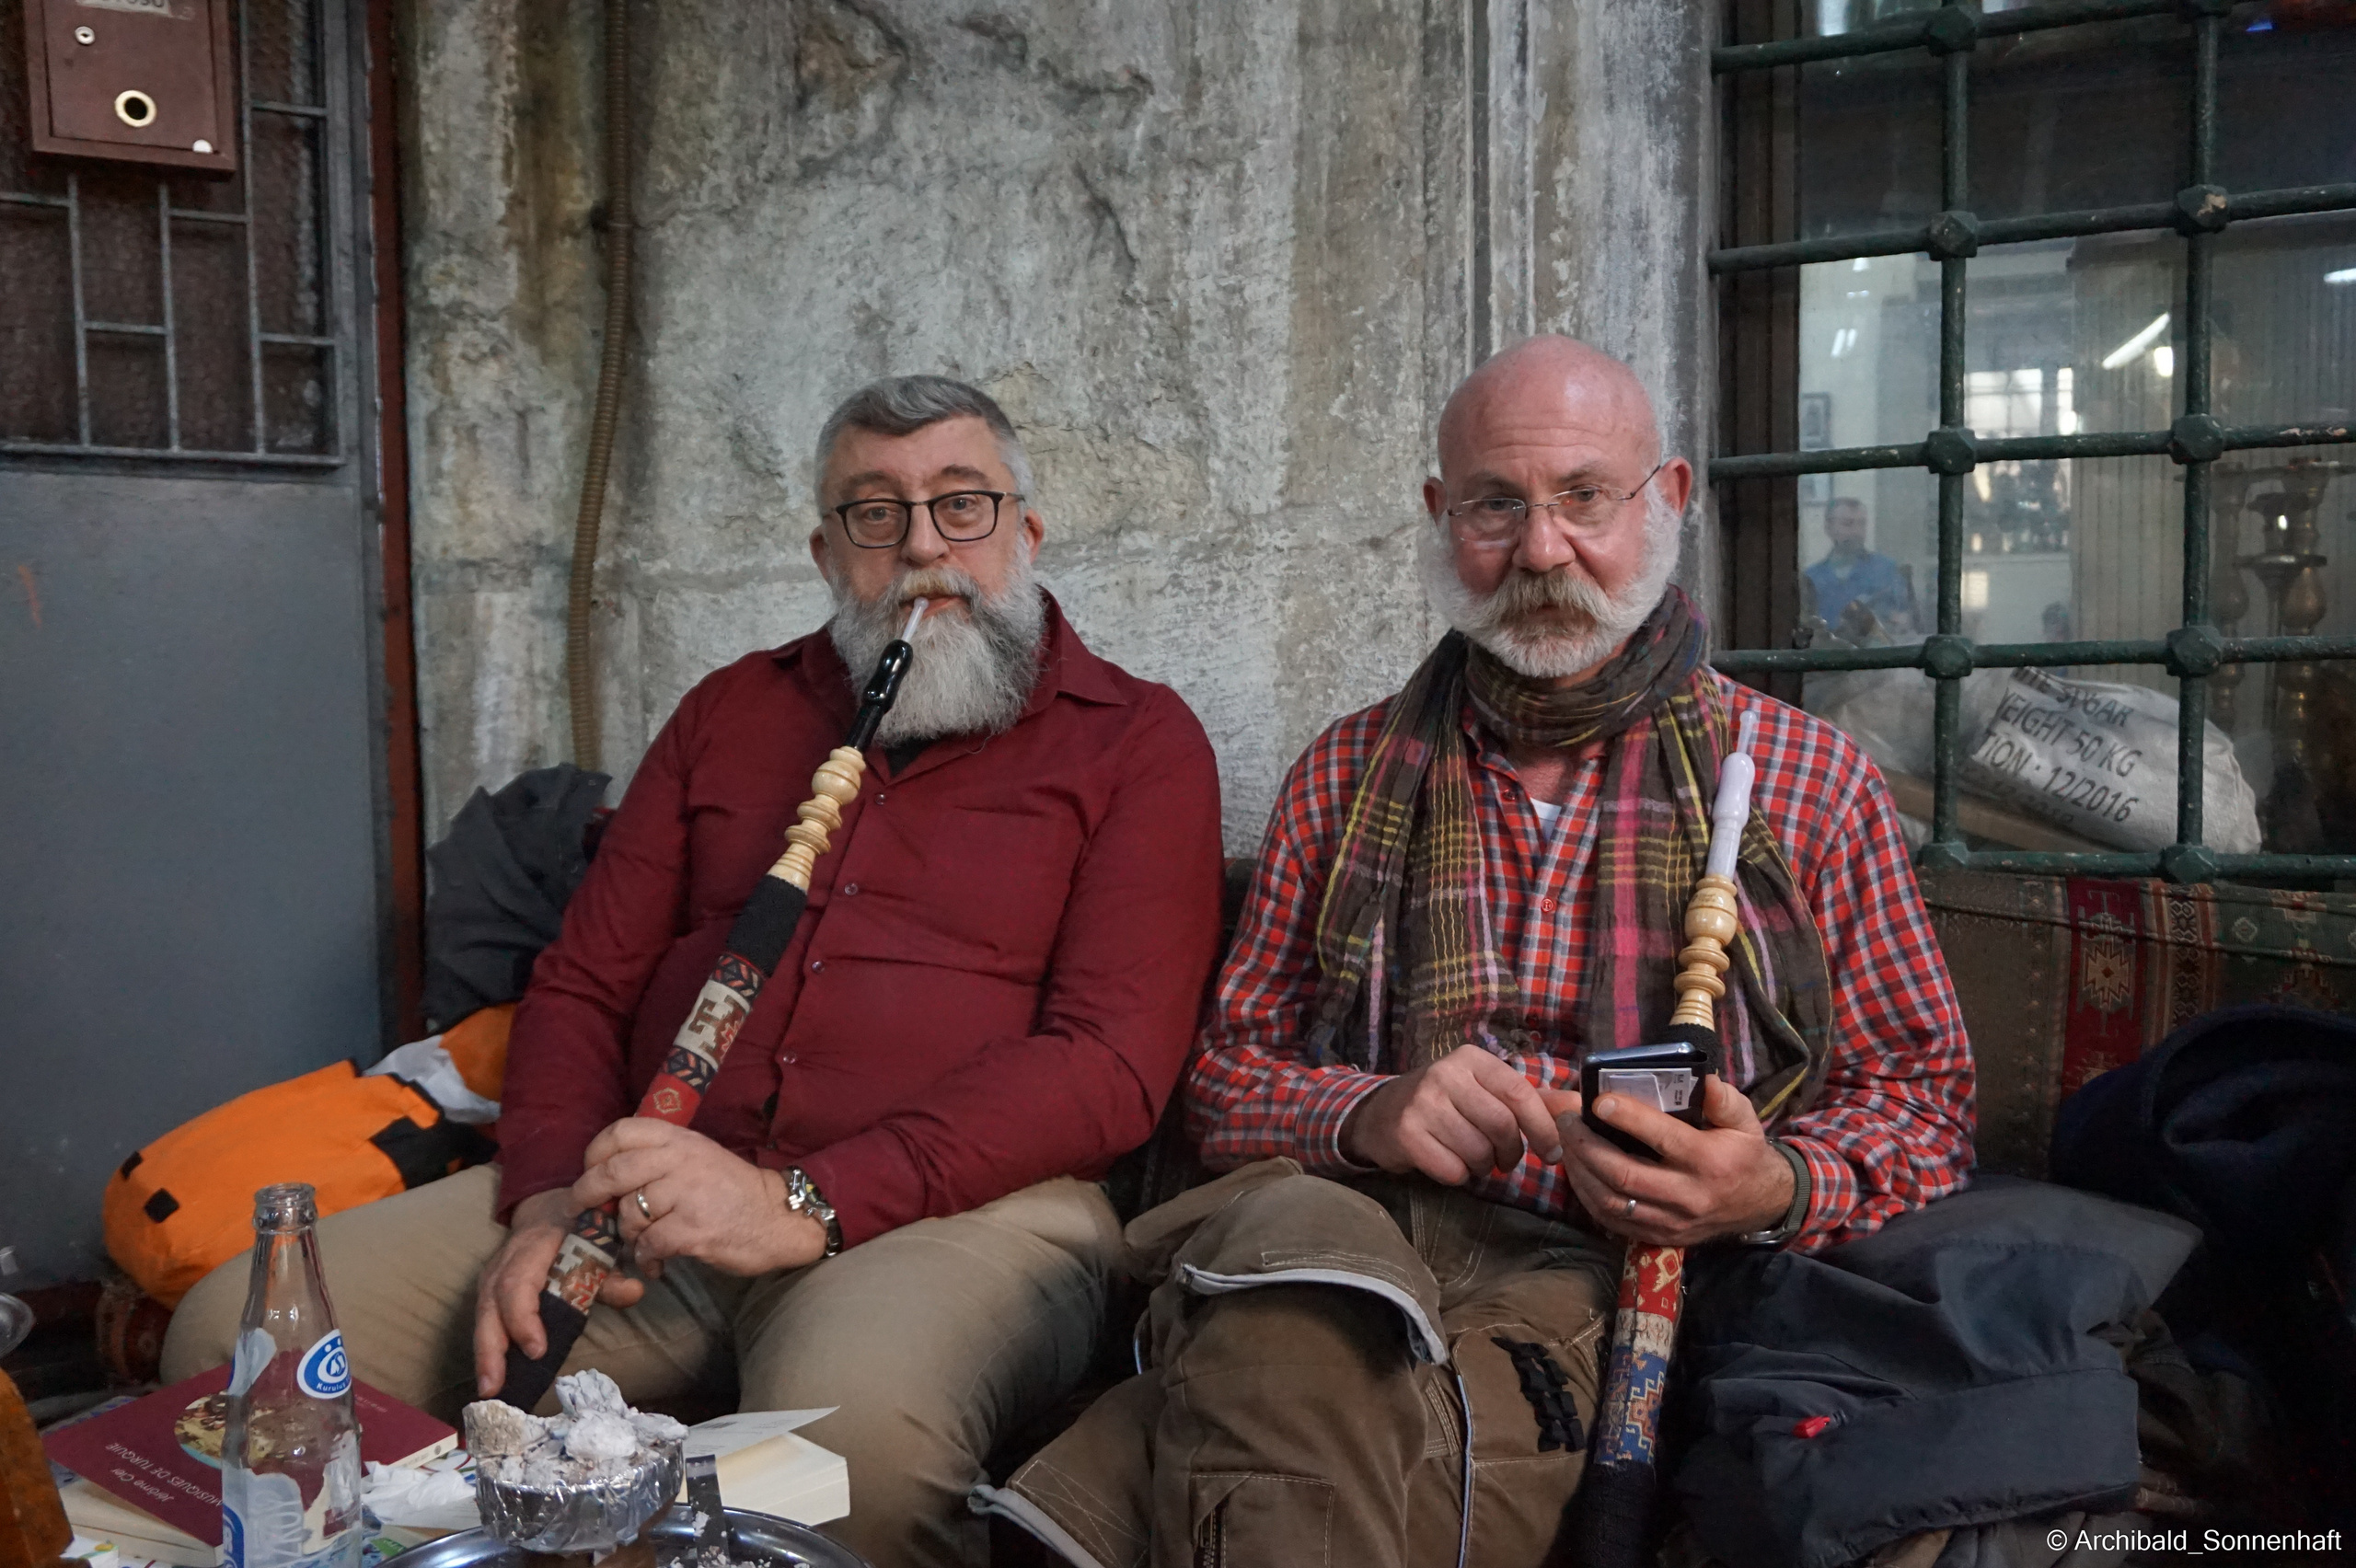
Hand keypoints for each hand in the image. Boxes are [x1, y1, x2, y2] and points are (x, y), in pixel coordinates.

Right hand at [472, 1187, 640, 1397]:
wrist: (550, 1206)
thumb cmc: (580, 1228)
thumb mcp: (602, 1242)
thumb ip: (615, 1271)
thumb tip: (635, 1292)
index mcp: (534, 1245)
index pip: (518, 1283)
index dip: (523, 1318)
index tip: (537, 1349)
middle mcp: (506, 1260)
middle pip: (490, 1304)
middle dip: (491, 1347)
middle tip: (496, 1387)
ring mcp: (492, 1274)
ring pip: (481, 1314)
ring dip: (484, 1353)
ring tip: (490, 1389)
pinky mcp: (489, 1288)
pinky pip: (484, 1318)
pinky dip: (487, 1347)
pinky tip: (492, 1375)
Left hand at [571, 1118, 828, 1280]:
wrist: (778, 1218)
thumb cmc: (732, 1190)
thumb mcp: (699, 1156)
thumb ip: (659, 1158)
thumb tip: (606, 1176)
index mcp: (680, 1139)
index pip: (622, 1131)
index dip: (595, 1152)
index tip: (590, 1171)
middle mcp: (682, 1160)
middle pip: (614, 1172)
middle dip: (589, 1194)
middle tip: (584, 1210)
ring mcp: (688, 1194)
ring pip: (628, 1213)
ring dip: (627, 1234)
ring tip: (642, 1243)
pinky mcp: (693, 1229)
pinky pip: (648, 1244)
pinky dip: (646, 1258)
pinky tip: (657, 1262)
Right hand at [1339, 1046, 1564, 1185]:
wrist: (1381, 1113)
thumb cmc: (1446, 1103)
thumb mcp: (1486, 1092)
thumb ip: (1534, 1101)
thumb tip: (1581, 1105)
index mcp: (1471, 1059)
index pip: (1519, 1092)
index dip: (1542, 1128)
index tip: (1553, 1154)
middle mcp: (1445, 1074)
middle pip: (1501, 1126)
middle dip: (1510, 1154)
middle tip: (1504, 1162)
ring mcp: (1422, 1103)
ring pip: (1477, 1151)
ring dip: (1482, 1167)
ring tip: (1472, 1159)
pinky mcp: (1406, 1133)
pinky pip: (1452, 1169)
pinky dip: (1458, 1176)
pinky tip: (1448, 1163)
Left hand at [1553, 1076, 1794, 1247]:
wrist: (1760, 1205)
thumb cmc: (1743, 1154)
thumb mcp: (1745, 1121)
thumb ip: (1723, 1099)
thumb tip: (1702, 1078)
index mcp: (1709, 1161)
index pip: (1663, 1138)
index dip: (1627, 1118)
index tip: (1598, 1100)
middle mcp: (1688, 1196)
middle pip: (1624, 1174)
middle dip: (1587, 1144)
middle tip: (1566, 1119)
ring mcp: (1671, 1222)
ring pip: (1612, 1201)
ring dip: (1580, 1170)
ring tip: (1566, 1141)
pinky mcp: (1658, 1237)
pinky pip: (1612, 1220)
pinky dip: (1587, 1195)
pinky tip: (1577, 1170)